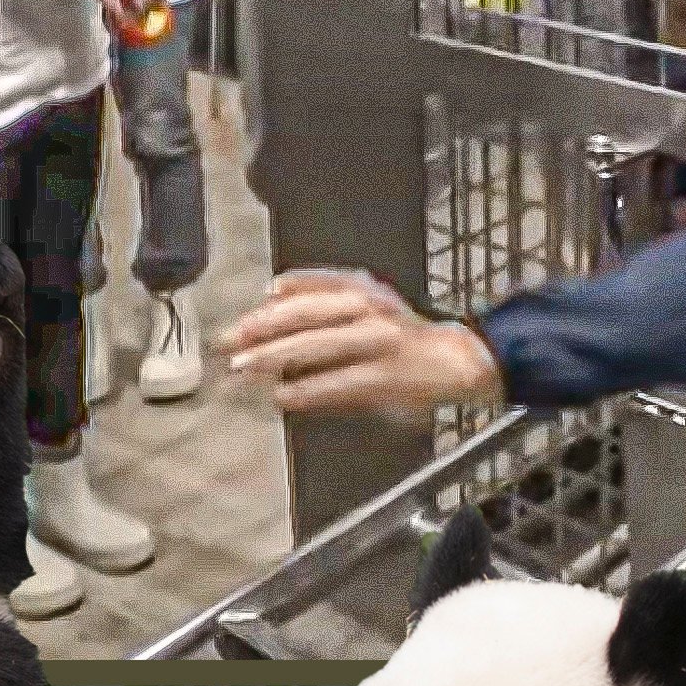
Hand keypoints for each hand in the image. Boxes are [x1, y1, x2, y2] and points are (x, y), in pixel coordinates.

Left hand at [222, 270, 503, 418]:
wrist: (456, 360)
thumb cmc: (401, 333)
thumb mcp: (367, 298)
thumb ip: (324, 289)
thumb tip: (272, 290)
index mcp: (364, 288)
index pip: (309, 289)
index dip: (270, 305)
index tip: (241, 320)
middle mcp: (370, 310)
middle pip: (306, 316)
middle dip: (262, 331)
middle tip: (230, 345)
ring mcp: (378, 344)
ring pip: (316, 347)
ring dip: (275, 358)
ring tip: (245, 369)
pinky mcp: (383, 378)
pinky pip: (336, 384)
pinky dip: (305, 391)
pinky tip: (281, 397)